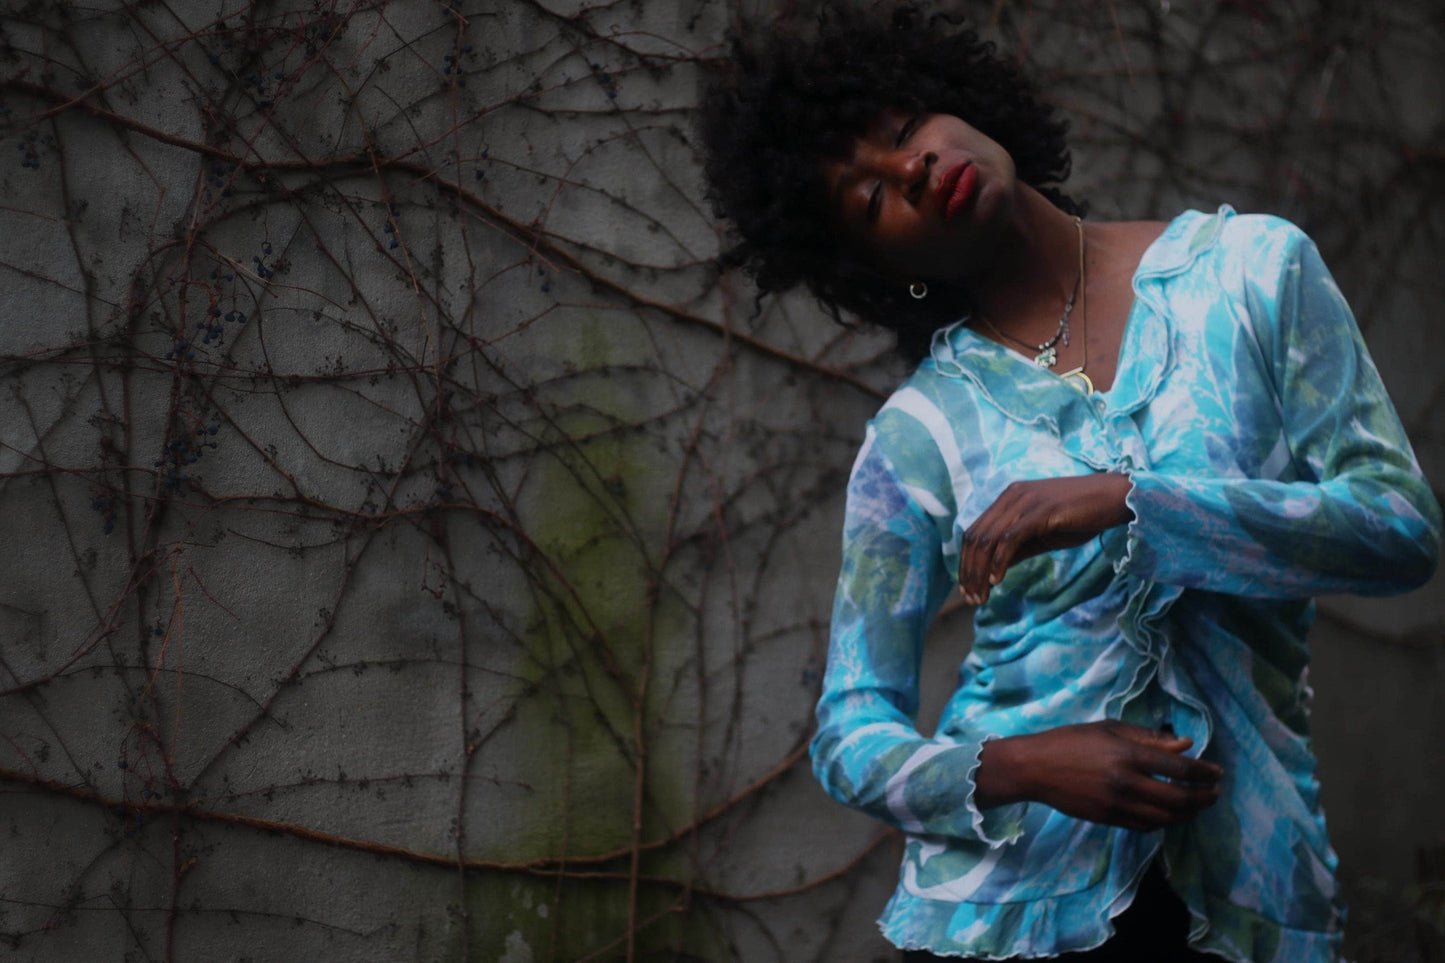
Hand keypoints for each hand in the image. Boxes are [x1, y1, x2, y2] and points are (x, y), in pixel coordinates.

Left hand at [958, 474, 1132, 604]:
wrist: (1116, 497)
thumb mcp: (1044, 534)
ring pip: (988, 540)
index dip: (966, 561)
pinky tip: (997, 580)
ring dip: (980, 572)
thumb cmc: (1083, 515)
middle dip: (968, 571)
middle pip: (976, 536)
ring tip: (981, 596)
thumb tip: (994, 569)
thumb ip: (1019, 547)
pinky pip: (1010, 539)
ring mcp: (1025, 501)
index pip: (975, 531)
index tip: (967, 588)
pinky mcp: (1039, 511)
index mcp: (1009, 497)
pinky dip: (999, 561)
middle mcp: (1012, 495)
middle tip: (970, 598)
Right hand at [975, 722, 1224, 831]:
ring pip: (1166, 817)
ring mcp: (1117, 805)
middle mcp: (1126, 783)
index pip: (1180, 769)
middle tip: (1215, 793)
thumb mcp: (1109, 729)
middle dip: (1204, 797)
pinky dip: (1164, 821)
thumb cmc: (1071, 740)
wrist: (1035, 768)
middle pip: (1179, 798)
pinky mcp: (1108, 819)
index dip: (1205, 773)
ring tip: (1198, 806)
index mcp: (1127, 755)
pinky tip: (1170, 813)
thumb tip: (1186, 745)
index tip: (1218, 773)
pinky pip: (1146, 826)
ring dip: (1189, 813)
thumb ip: (1149, 738)